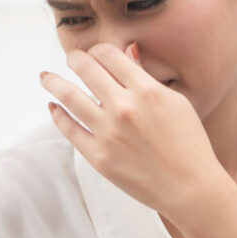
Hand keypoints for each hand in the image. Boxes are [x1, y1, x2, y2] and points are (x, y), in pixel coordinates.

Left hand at [40, 42, 224, 219]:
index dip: (99, 50)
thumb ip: (147, 77)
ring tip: (46, 78)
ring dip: (53, 82)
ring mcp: (108, 133)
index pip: (109, 54)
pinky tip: (53, 107)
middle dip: (75, 59)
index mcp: (147, 91)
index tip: (96, 54)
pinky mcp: (98, 156)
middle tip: (72, 59)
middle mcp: (124, 108)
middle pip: (86, 68)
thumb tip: (128, 50)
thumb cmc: (190, 144)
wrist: (190, 187)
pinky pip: (69, 129)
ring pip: (68, 96)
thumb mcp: (176, 102)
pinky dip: (57, 114)